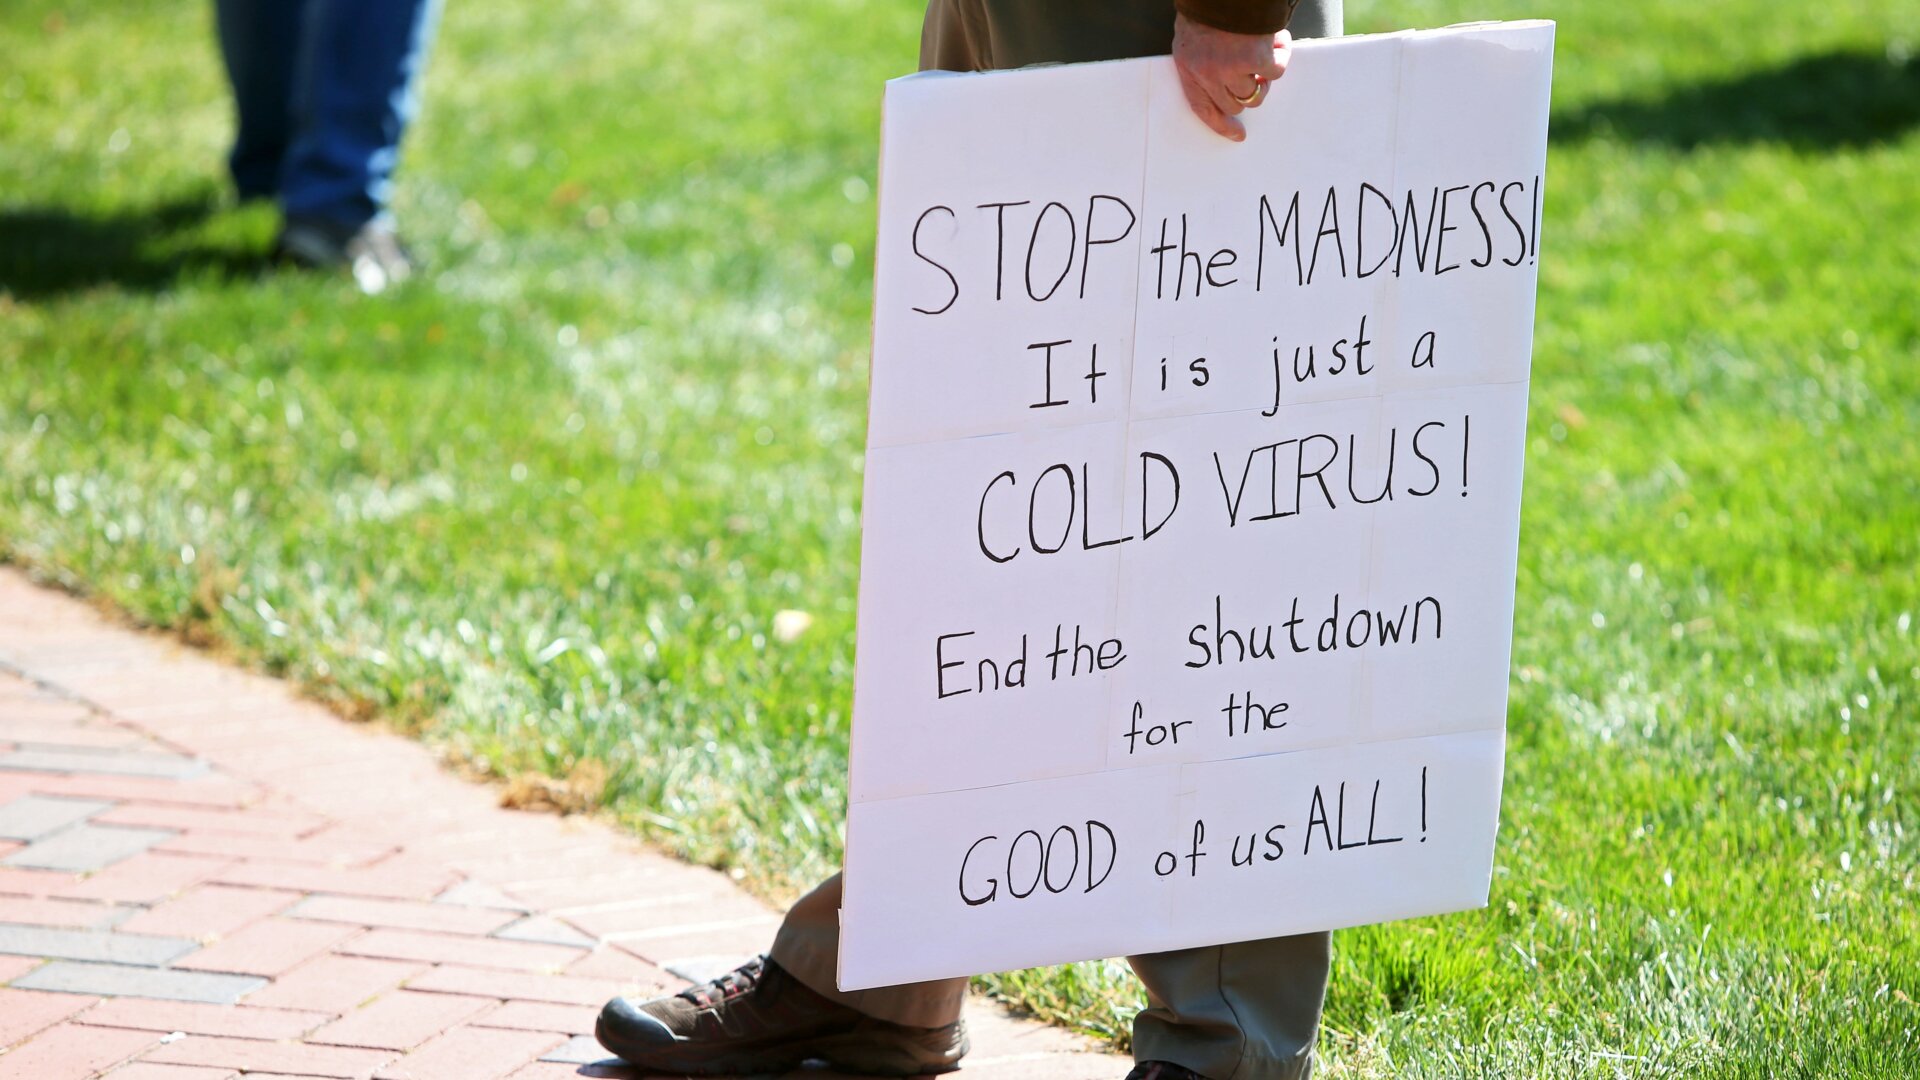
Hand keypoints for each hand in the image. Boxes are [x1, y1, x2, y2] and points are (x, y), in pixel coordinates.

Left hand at [1171, 13, 1292, 141]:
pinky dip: (1281, 56)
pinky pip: (1275, 72)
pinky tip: (1277, 40)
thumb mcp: (1192, 38)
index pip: (1202, 108)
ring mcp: (1231, 70)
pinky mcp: (1255, 61)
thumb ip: (1204, 64)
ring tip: (1264, 48)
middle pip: (1235, 105)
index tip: (1238, 135)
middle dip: (1248, 92)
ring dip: (1264, 75)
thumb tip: (1232, 92)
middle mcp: (1208, 75)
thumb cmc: (1209, 10)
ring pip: (1256, 92)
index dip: (1220, 126)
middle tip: (1256, 72)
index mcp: (1189, 68)